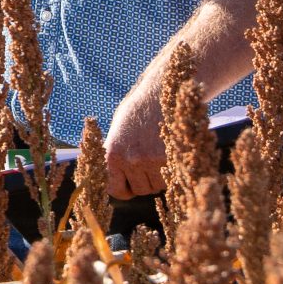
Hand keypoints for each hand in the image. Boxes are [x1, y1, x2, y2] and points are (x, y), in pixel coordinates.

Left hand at [103, 84, 166, 199]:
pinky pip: (172, 178)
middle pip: (140, 190)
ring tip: (159, 153)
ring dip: (160, 176)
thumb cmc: (138, 112)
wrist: (161, 92)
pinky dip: (173, 170)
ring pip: (158, 186)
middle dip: (145, 181)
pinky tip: (170, 153)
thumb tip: (109, 183)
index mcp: (113, 153)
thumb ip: (114, 158)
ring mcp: (152, 160)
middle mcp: (130, 160)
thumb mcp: (117, 132)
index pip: (115, 191)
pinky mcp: (171, 158)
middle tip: (149, 161)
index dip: (124, 189)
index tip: (130, 183)